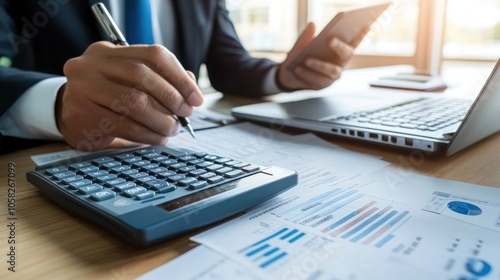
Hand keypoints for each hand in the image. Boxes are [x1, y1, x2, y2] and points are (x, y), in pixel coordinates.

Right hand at [57, 41, 203, 150]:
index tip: (195, 98)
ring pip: (133, 102)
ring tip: (171, 130)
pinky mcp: (80, 114)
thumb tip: (192, 87)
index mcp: (109, 52)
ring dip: (160, 120)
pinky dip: (146, 135)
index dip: (180, 77)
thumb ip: (159, 80)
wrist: (65, 115)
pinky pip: (123, 126)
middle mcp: (92, 64)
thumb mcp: (129, 83)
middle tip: (185, 115)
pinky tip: (156, 139)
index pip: (153, 54)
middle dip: (171, 98)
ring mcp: (82, 87)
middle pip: (142, 75)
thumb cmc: (106, 98)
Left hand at [277, 22, 367, 90]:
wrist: (288, 73)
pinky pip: (318, 80)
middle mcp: (340, 62)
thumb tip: (312, 24)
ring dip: (320, 65)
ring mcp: (333, 75)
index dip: (362, 34)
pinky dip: (308, 74)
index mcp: (339, 50)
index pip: (354, 41)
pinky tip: (298, 69)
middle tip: (330, 40)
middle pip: (346, 55)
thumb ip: (306, 35)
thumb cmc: (300, 55)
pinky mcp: (323, 85)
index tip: (367, 25)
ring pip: (333, 71)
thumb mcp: (301, 44)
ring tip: (307, 60)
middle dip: (340, 47)